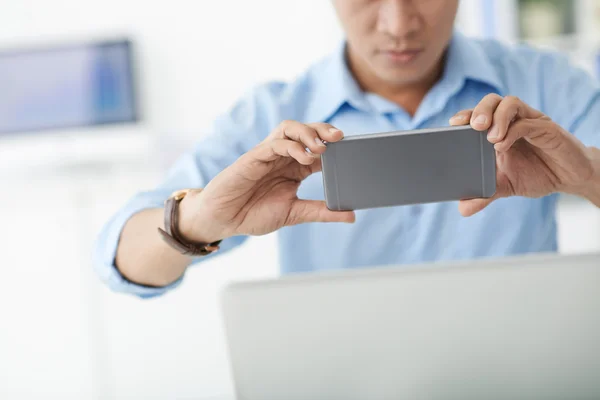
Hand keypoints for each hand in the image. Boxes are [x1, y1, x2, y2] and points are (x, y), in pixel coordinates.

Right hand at [178, 121, 354, 242]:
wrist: (223, 220)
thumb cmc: (253, 214)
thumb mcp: (294, 214)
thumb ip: (321, 212)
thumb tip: (351, 214)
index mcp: (294, 168)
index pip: (318, 148)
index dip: (335, 145)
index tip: (352, 148)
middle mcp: (283, 157)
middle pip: (306, 131)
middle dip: (324, 130)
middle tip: (341, 137)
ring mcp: (268, 154)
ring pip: (289, 129)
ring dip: (307, 133)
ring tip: (322, 147)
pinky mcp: (253, 157)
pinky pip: (274, 143)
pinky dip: (291, 146)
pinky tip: (304, 157)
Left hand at [450, 94, 593, 215]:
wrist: (570, 178)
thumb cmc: (537, 175)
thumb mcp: (506, 187)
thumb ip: (485, 194)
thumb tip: (463, 209)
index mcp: (498, 130)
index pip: (478, 114)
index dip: (465, 115)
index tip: (452, 124)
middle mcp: (513, 121)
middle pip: (492, 101)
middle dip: (479, 110)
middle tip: (472, 126)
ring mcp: (530, 121)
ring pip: (510, 103)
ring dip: (496, 117)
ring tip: (489, 137)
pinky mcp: (547, 128)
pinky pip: (528, 122)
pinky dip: (513, 130)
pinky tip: (502, 145)